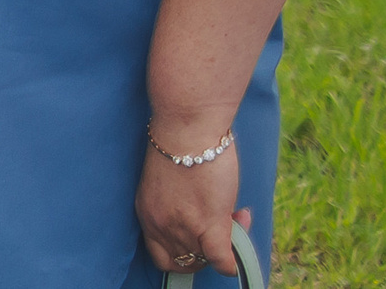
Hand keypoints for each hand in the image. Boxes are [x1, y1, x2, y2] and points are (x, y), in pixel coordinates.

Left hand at [135, 129, 247, 277]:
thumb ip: (178, 203)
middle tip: (222, 225)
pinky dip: (232, 259)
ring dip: (225, 244)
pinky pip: (221, 260)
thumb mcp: (167, 181)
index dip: (183, 250)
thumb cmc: (179, 142)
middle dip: (205, 250)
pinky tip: (239, 229)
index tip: (198, 235)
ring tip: (236, 215)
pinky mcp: (208, 225)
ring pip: (204, 260)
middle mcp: (160, 225)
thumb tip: (203, 213)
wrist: (186, 125)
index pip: (160, 254)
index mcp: (147, 213)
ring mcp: (183, 228)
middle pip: (183, 260)